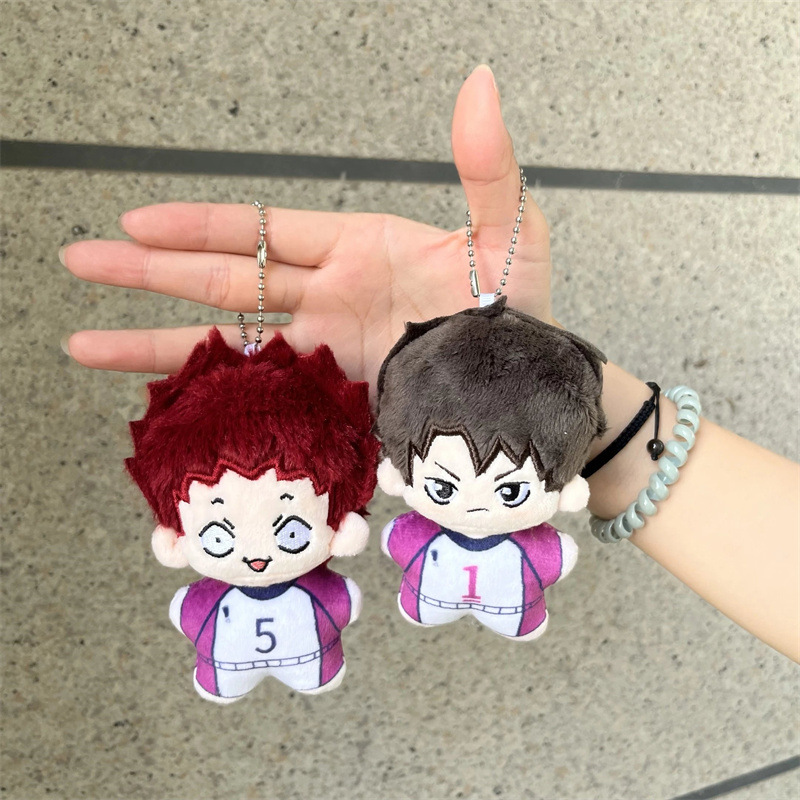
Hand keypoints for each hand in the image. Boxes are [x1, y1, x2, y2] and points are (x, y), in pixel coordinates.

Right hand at [61, 65, 552, 390]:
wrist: (527, 388)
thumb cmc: (519, 311)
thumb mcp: (508, 234)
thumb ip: (487, 168)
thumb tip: (480, 83)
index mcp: (359, 250)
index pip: (264, 232)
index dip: (200, 226)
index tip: (137, 220)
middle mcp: (330, 298)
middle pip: (225, 282)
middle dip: (150, 272)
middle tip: (81, 261)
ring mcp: (326, 352)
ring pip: (229, 343)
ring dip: (157, 342)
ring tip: (86, 342)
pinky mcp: (330, 399)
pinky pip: (263, 393)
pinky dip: (212, 394)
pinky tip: (159, 397)